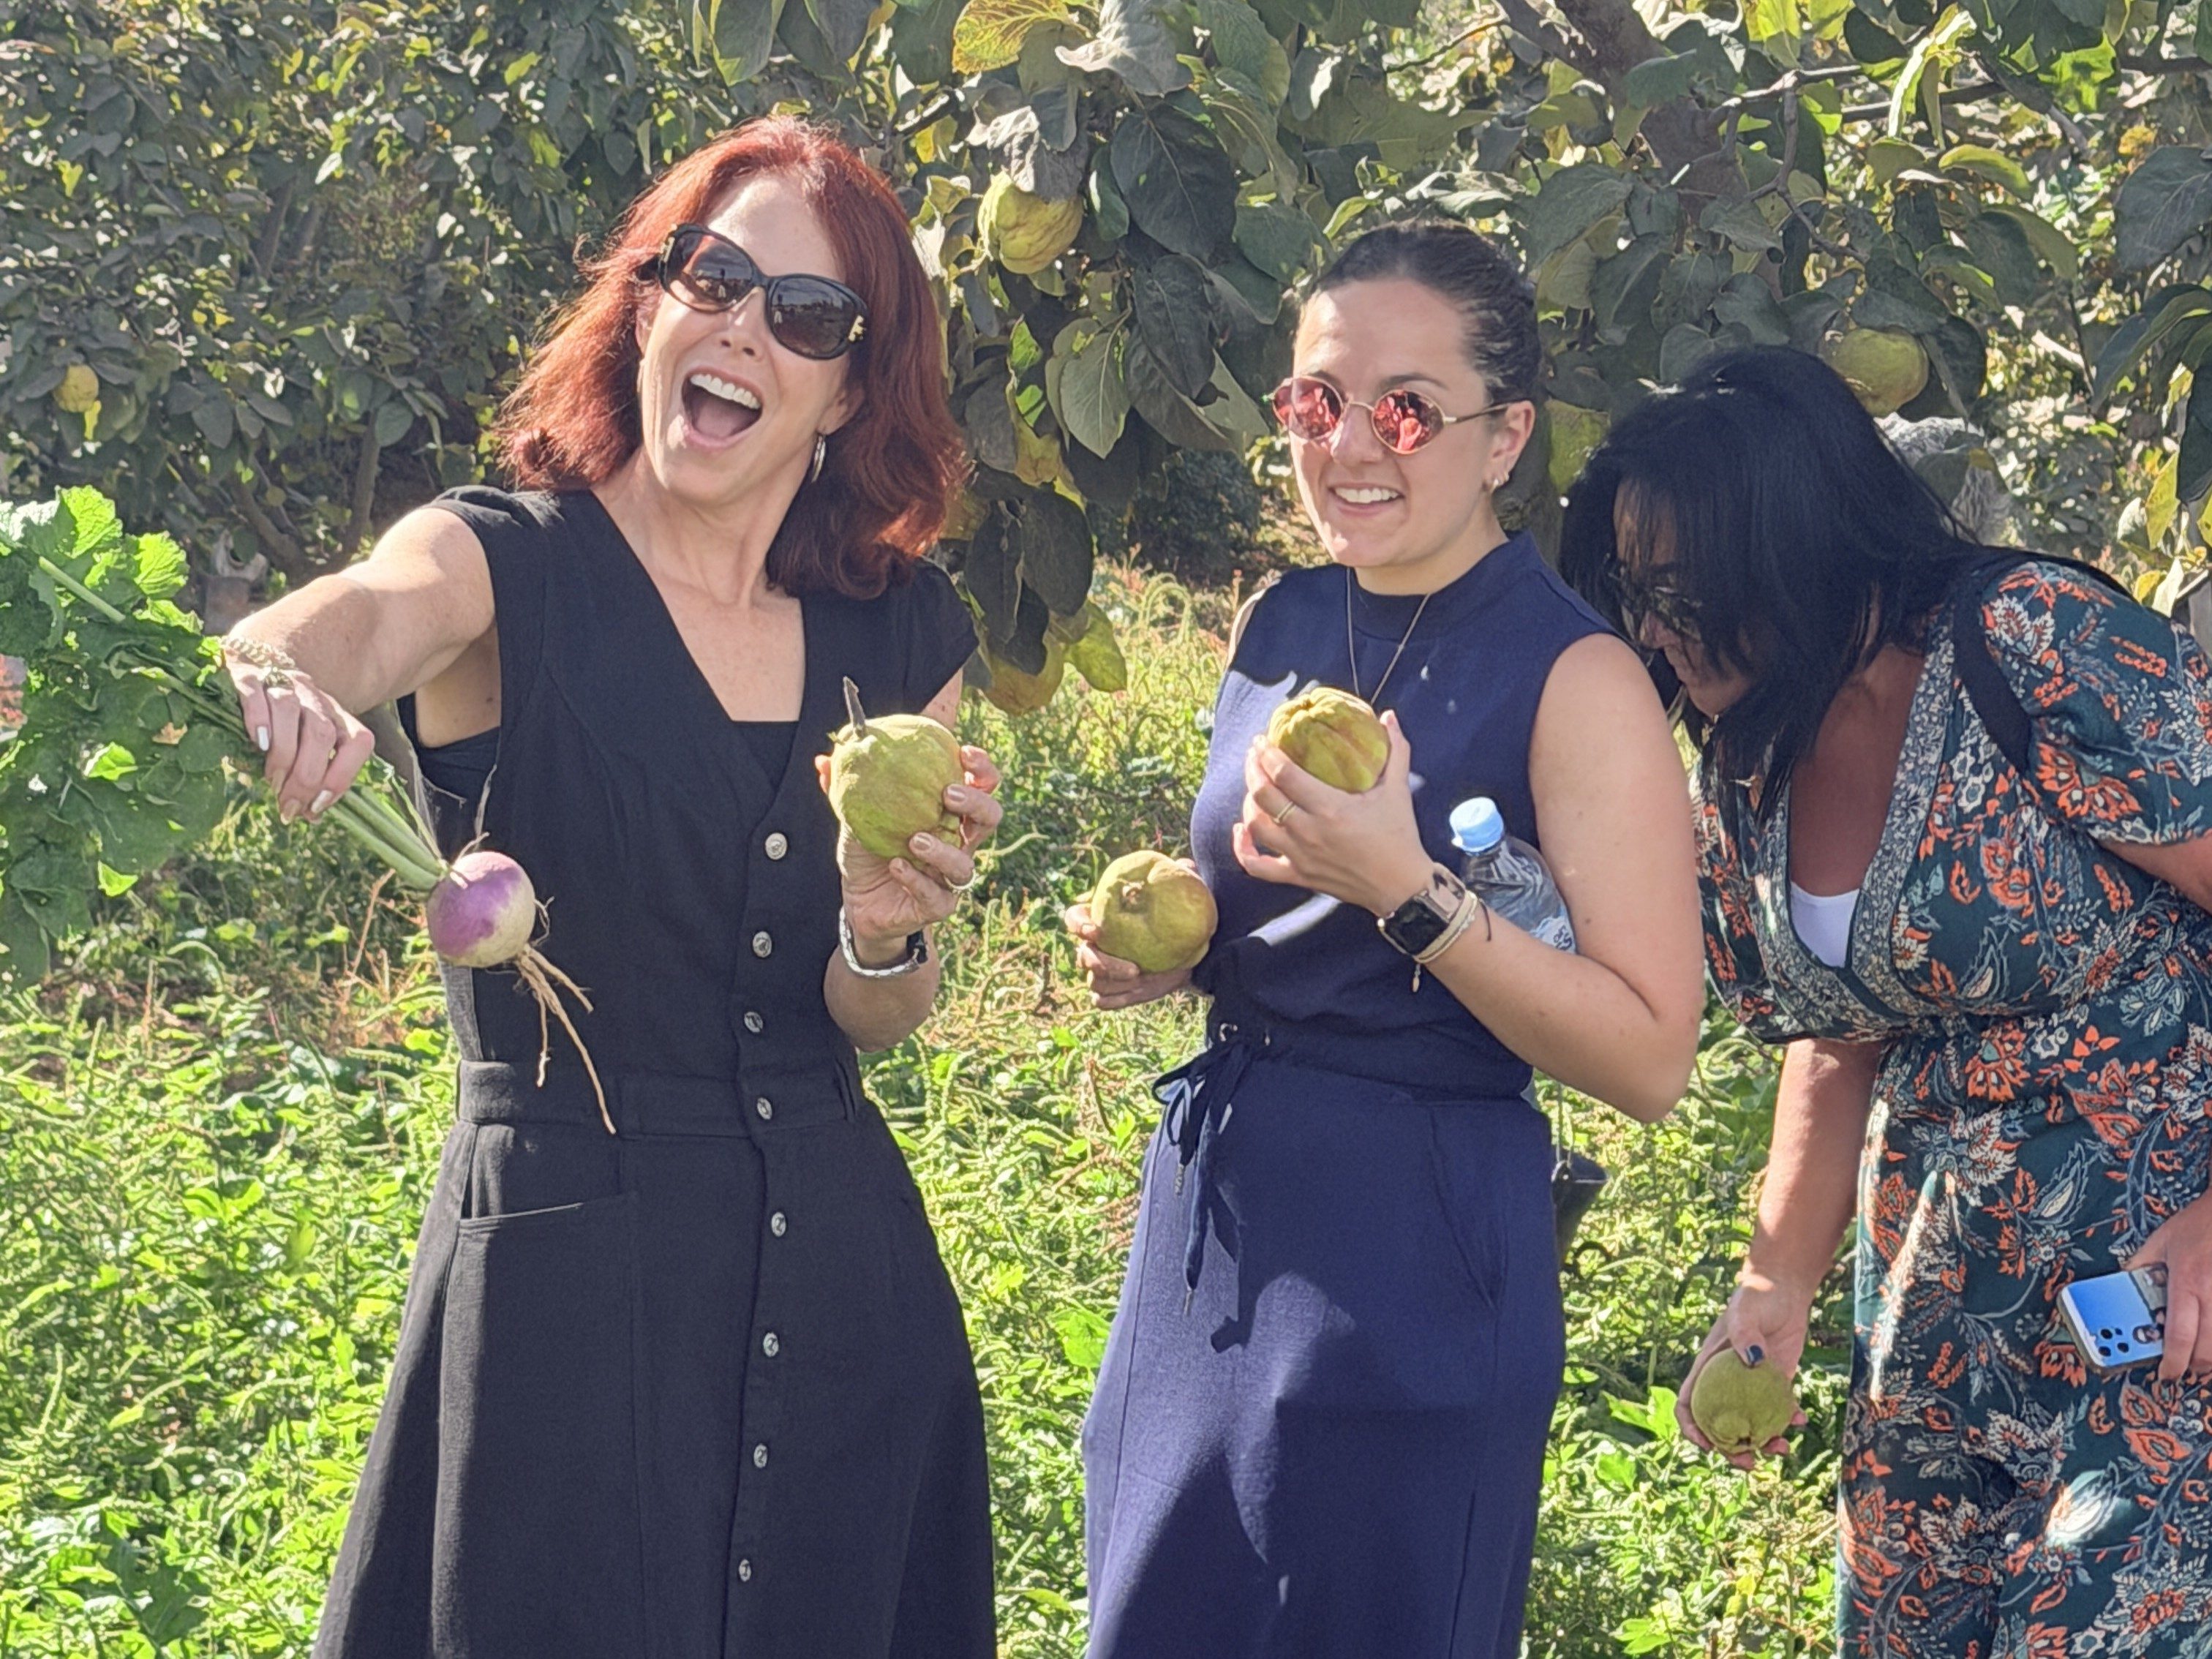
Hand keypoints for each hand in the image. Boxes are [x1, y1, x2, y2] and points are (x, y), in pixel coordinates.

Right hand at [225, 643, 377, 822]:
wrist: (252, 661)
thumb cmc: (279, 719)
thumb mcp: (302, 744)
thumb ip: (311, 774)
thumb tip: (309, 815)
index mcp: (335, 715)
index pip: (358, 742)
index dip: (342, 777)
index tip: (318, 807)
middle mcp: (313, 697)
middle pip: (321, 733)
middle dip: (306, 775)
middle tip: (287, 804)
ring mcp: (281, 681)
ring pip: (290, 711)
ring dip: (283, 753)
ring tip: (271, 782)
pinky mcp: (245, 673)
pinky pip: (254, 691)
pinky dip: (257, 719)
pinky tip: (256, 744)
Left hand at [815, 743, 1003, 958]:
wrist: (859, 902)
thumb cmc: (869, 851)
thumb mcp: (859, 815)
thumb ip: (849, 787)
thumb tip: (823, 759)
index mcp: (948, 813)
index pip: (982, 785)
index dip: (982, 768)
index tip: (965, 753)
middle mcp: (957, 842)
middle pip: (990, 818)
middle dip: (975, 802)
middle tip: (948, 793)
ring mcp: (949, 876)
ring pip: (965, 864)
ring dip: (943, 851)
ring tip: (916, 839)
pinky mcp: (936, 905)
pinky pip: (936, 897)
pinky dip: (916, 881)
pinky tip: (897, 866)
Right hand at [1064, 880, 1196, 1010]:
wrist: (1185, 953)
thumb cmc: (1173, 916)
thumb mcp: (1177, 895)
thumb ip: (1178, 877)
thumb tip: (1186, 863)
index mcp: (1100, 918)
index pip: (1074, 918)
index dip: (1078, 925)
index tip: (1097, 931)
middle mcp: (1096, 946)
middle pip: (1083, 956)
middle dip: (1103, 964)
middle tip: (1134, 970)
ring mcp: (1103, 972)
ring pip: (1094, 981)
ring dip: (1113, 984)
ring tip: (1140, 981)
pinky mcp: (1114, 991)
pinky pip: (1102, 1000)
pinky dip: (1115, 999)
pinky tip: (1135, 993)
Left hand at [1232, 709, 1431, 914]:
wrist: (1401, 887)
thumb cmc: (1400, 836)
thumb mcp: (1398, 790)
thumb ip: (1396, 751)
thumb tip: (1389, 715)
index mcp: (1331, 808)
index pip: (1285, 775)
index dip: (1268, 754)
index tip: (1263, 740)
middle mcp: (1309, 832)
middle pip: (1264, 795)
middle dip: (1253, 769)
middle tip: (1254, 753)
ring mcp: (1300, 856)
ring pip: (1256, 825)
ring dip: (1248, 801)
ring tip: (1253, 784)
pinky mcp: (1298, 876)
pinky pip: (1257, 866)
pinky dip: (1242, 848)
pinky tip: (1240, 829)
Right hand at [1677, 1270, 1812, 1470]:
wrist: (1785, 1288)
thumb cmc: (1756, 1295)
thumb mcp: (1745, 1312)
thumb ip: (1743, 1335)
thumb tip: (1751, 1361)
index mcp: (1708, 1367)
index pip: (1688, 1402)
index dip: (1691, 1427)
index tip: (1706, 1445)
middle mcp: (1727, 1380)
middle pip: (1721, 1423)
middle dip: (1731, 1449)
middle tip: (1750, 1463)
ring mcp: (1752, 1384)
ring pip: (1751, 1423)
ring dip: (1763, 1442)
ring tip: (1782, 1449)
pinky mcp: (1776, 1381)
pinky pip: (1778, 1409)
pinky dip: (1788, 1420)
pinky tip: (1801, 1419)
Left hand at [2124, 1190, 2211, 1382]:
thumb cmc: (2199, 1225)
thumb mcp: (2160, 1240)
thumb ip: (2140, 1265)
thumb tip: (2120, 1287)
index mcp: (2186, 1281)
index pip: (2178, 1335)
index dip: (2171, 1361)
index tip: (2164, 1372)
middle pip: (2206, 1350)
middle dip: (2191, 1367)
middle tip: (2179, 1368)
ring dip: (2210, 1359)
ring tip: (2197, 1360)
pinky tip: (2210, 1342)